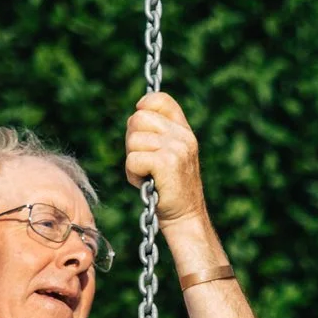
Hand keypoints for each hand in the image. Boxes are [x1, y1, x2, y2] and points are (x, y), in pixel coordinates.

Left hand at [125, 91, 206, 223]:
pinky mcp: (166, 163)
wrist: (185, 217)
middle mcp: (183, 136)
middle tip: (143, 160)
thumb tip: (136, 115)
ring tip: (147, 174)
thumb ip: (158, 134)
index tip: (140, 127)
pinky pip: (133, 159)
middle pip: (138, 118)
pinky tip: (145, 183)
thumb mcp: (170, 154)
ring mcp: (176, 148)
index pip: (160, 99)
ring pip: (133, 140)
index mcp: (184, 131)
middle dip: (132, 139)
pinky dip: (132, 174)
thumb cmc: (171, 188)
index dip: (144, 106)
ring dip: (132, 160)